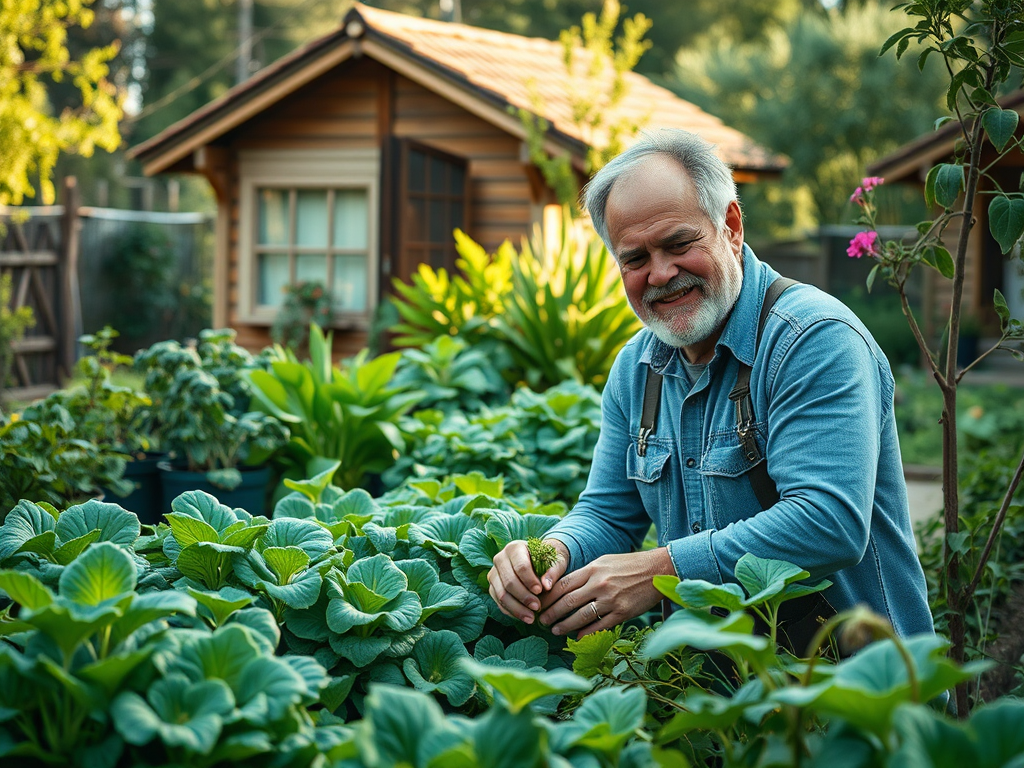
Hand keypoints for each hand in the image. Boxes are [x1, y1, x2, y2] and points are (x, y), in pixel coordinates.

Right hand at [487, 538, 567, 623]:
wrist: (539, 560)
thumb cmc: (548, 559)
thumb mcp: (556, 560)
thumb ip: (553, 570)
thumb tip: (547, 585)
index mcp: (515, 548)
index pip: (520, 566)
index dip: (529, 580)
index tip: (540, 591)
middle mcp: (500, 558)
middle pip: (509, 581)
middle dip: (524, 597)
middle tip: (537, 607)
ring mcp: (494, 573)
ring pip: (501, 594)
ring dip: (516, 608)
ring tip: (531, 618)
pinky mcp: (493, 586)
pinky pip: (498, 602)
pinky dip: (510, 611)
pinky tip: (523, 616)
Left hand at [539, 548, 673, 637]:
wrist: (657, 570)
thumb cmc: (628, 565)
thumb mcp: (604, 562)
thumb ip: (585, 575)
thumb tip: (565, 588)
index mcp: (592, 570)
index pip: (563, 584)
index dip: (548, 596)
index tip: (539, 603)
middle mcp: (599, 584)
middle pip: (568, 601)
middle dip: (551, 613)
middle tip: (541, 621)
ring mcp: (611, 599)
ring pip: (581, 616)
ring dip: (565, 625)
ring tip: (555, 630)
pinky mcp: (623, 613)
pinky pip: (600, 625)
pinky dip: (586, 633)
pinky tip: (577, 637)